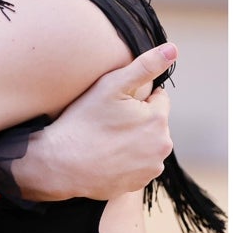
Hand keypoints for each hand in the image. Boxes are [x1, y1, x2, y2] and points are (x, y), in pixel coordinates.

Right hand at [17, 43, 176, 200]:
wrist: (60, 164)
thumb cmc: (82, 122)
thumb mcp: (110, 86)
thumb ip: (144, 66)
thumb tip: (173, 48)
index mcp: (157, 119)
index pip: (157, 98)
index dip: (134, 97)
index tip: (113, 104)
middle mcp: (161, 146)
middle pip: (152, 123)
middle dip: (136, 119)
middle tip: (105, 121)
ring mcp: (150, 168)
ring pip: (145, 145)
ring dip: (132, 141)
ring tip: (103, 139)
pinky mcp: (138, 183)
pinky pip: (136, 165)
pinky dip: (125, 160)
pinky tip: (105, 156)